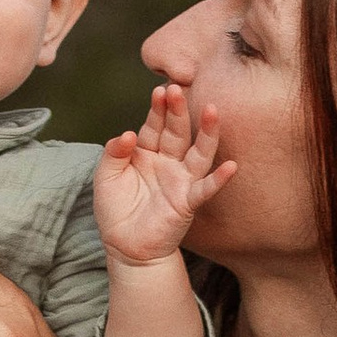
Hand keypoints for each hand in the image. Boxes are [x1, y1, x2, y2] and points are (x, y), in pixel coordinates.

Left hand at [93, 83, 235, 266]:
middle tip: (177, 89)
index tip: (159, 90)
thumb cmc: (115, 210)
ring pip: (197, 152)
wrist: (125, 247)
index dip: (157, 109)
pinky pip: (205, 189)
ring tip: (213, 111)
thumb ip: (113, 153)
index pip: (155, 125)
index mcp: (146, 152)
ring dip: (207, 133)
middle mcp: (167, 162)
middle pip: (176, 132)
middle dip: (177, 111)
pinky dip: (218, 179)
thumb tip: (128, 134)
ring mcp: (180, 180)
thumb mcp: (105, 177)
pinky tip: (231, 167)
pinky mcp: (187, 202)